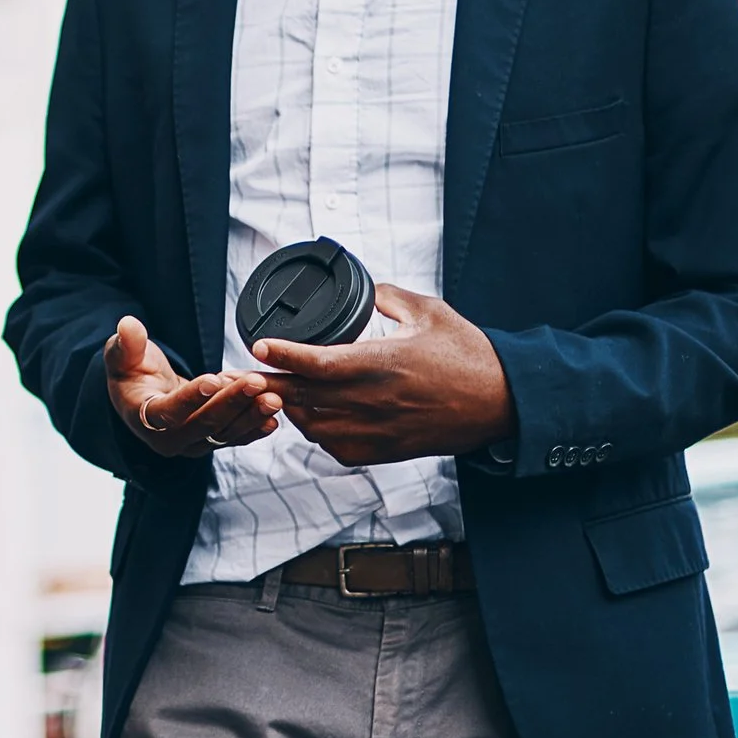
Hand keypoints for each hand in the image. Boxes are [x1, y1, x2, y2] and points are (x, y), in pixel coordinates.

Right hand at [103, 315, 283, 458]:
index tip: (213, 380)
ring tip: (273, 398)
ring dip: (250, 416)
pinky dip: (254, 428)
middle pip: (203, 425)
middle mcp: (169, 439)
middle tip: (256, 383)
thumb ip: (126, 344)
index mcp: (144, 418)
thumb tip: (128, 325)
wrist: (143, 396)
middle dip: (232, 403)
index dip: (190, 398)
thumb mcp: (122, 356)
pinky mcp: (211, 440)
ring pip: (224, 433)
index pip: (168, 412)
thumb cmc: (132, 374)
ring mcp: (193, 443)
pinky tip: (273, 418)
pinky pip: (235, 438)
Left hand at [250, 285, 514, 467]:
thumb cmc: (467, 355)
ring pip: (313, 425)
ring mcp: (377, 430)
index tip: (258, 346)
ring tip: (272, 390)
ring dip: (290, 408)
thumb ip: (387, 296)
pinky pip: (333, 445)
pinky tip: (311, 414)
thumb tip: (362, 286)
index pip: (319, 362)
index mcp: (382, 363)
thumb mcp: (429, 311)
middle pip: (304, 397)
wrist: (501, 404)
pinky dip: (316, 431)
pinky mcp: (383, 451)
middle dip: (266, 385)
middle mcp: (374, 401)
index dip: (284, 356)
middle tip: (236, 375)